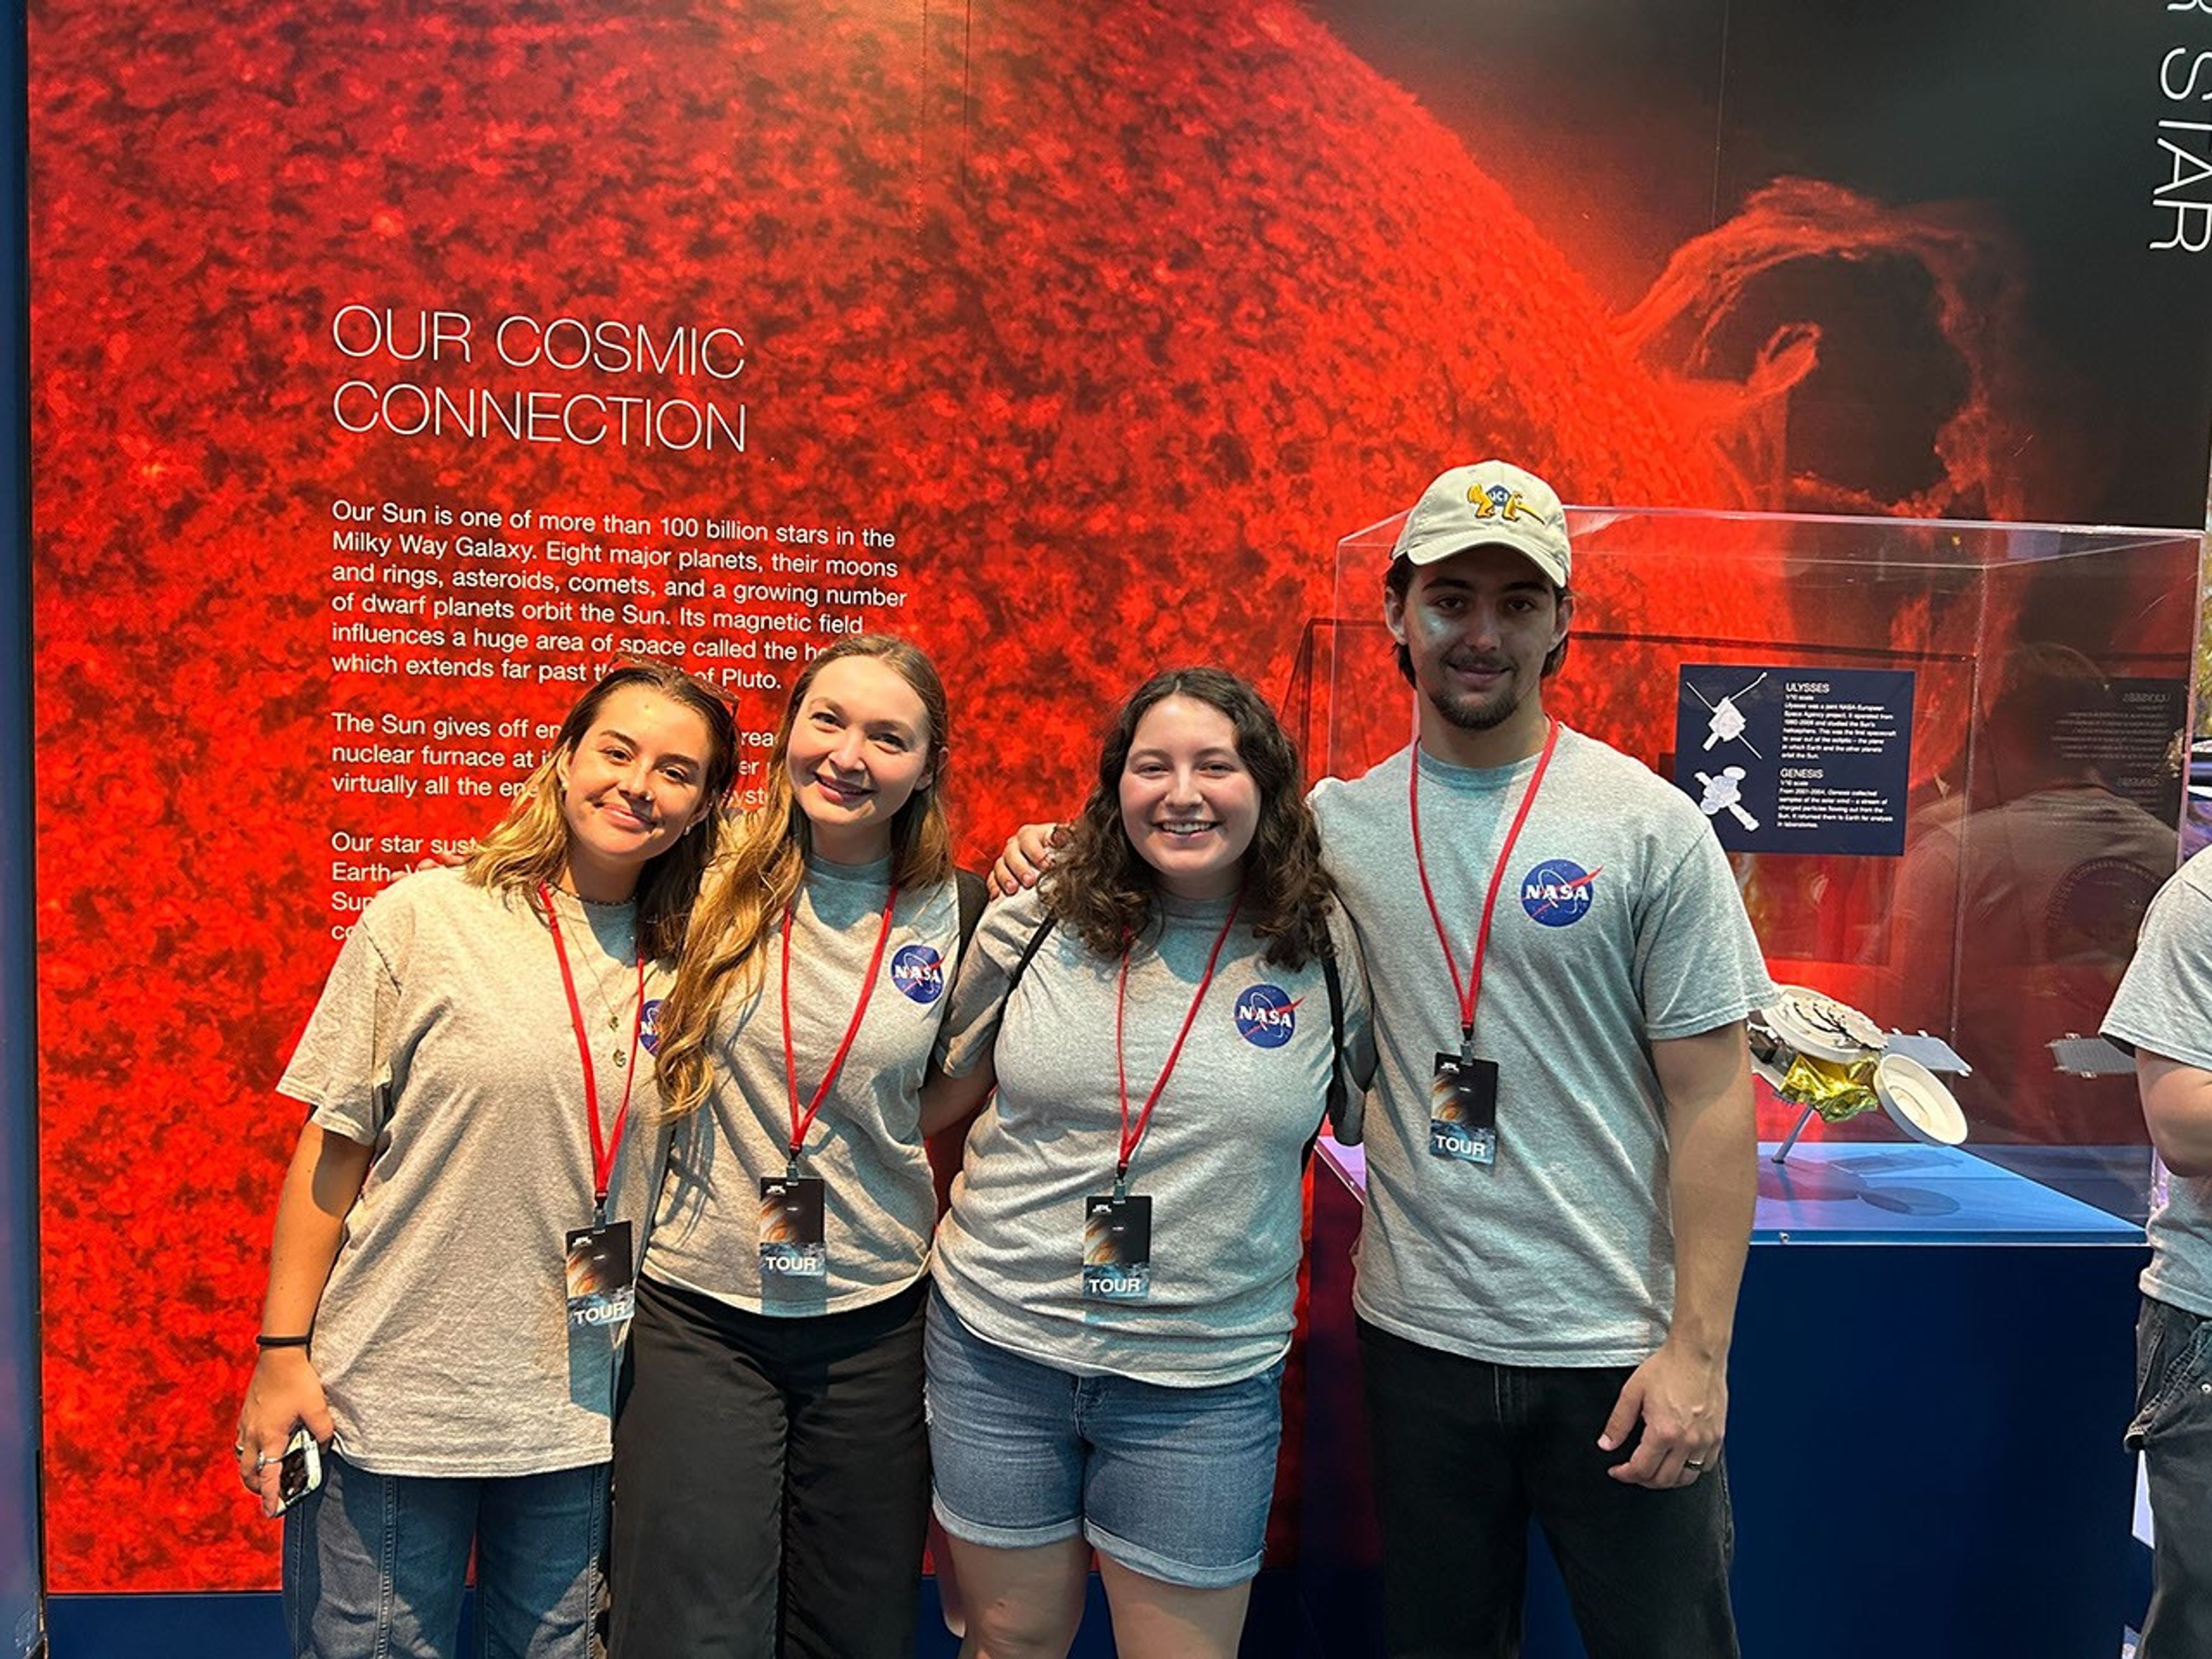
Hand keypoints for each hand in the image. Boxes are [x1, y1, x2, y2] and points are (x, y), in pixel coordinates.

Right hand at [235, 1348, 334, 1516]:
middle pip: (249, 1473)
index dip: (271, 1496)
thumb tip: (323, 1447)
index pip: (269, 1476)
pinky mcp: (246, 1415)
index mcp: (270, 1438)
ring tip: (267, 1474)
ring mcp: (246, 1425)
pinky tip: (263, 1447)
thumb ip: (323, 1431)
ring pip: (243, 1459)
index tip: (272, 1512)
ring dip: (253, 1471)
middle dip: (259, 1487)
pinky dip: (250, 1453)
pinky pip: (242, 1443)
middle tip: (271, 1494)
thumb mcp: (317, 1407)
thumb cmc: (297, 1381)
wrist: (278, 1354)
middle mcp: (253, 1435)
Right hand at [987, 822, 1067, 897]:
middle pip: (1012, 852)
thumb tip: (1060, 838)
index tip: (1047, 866)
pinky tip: (997, 895)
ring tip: (1013, 889)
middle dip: (1020, 868)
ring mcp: (1007, 858)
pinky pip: (992, 878)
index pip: (1029, 837)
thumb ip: (1063, 840)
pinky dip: (994, 886)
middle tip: (1030, 881)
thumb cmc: (1062, 852)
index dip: (1036, 851)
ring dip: (1006, 878)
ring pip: (1000, 865)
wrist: (1055, 863)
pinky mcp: (1001, 873)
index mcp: (1033, 834)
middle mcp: (1017, 844)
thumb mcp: (1066, 844)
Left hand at [1597, 1340, 1725, 1488]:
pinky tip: (1678, 1459)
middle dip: (1643, 1480)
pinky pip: (1704, 1466)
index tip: (1617, 1471)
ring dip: (1667, 1479)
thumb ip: (1618, 1422)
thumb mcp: (1632, 1392)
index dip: (1625, 1474)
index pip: (1641, 1469)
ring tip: (1654, 1468)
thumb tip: (1606, 1445)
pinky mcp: (1718, 1436)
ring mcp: (1706, 1440)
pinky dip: (1690, 1469)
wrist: (1697, 1353)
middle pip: (1663, 1480)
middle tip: (1632, 1471)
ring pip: (1686, 1478)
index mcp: (1664, 1432)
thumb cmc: (1667, 1368)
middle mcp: (1687, 1441)